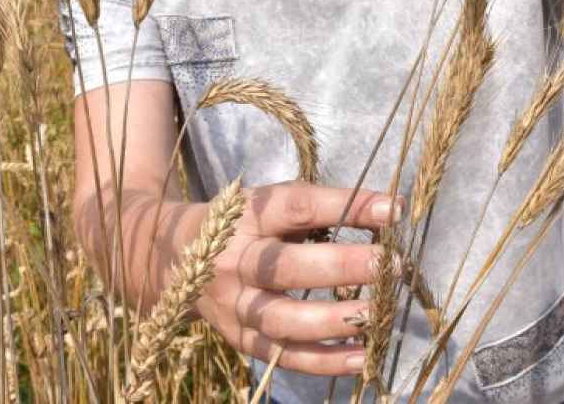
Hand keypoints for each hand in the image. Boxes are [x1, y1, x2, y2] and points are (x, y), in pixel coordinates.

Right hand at [192, 181, 401, 375]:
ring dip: (335, 320)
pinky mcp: (240, 338)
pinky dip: (323, 361)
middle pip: (287, 268)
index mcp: (249, 216)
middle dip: (342, 266)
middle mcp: (236, 261)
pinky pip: (283, 355)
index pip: (298, 207)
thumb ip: (322, 206)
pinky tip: (362, 356)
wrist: (172, 256)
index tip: (390, 211)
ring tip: (377, 314)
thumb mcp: (271, 202)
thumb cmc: (244, 224)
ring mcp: (235, 305)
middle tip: (389, 265)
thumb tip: (387, 213)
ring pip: (284, 319)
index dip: (345, 207)